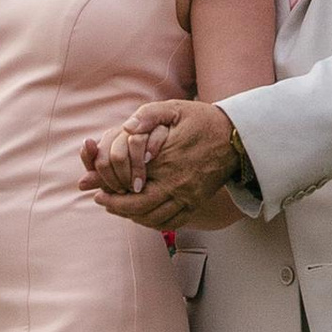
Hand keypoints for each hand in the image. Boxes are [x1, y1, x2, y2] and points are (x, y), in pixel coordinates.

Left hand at [81, 101, 240, 231]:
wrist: (236, 137)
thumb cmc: (203, 120)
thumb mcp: (174, 109)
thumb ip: (147, 115)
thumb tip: (126, 128)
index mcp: (167, 161)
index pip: (130, 183)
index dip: (109, 188)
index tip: (95, 187)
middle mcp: (177, 184)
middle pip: (139, 207)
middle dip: (116, 207)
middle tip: (102, 201)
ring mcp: (188, 197)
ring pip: (153, 218)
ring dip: (132, 216)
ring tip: (118, 208)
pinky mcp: (196, 203)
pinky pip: (171, 222)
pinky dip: (152, 222)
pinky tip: (141, 215)